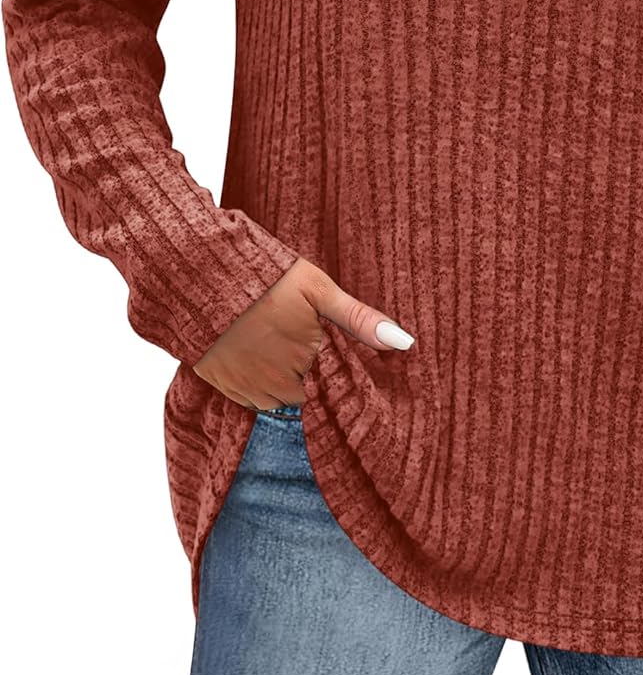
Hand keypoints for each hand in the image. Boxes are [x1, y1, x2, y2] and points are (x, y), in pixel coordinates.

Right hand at [192, 256, 415, 410]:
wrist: (204, 275)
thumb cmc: (268, 278)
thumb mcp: (319, 289)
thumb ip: (360, 320)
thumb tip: (405, 343)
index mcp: (309, 361)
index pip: (331, 389)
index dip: (330, 372)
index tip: (324, 356)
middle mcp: (280, 383)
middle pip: (303, 394)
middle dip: (304, 376)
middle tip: (293, 342)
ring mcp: (248, 387)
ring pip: (276, 399)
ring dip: (280, 381)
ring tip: (273, 345)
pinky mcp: (222, 385)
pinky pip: (248, 398)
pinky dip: (254, 383)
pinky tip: (253, 353)